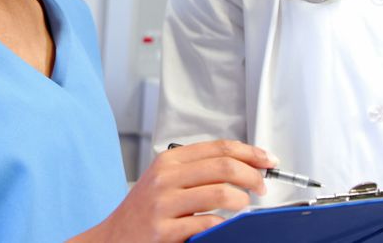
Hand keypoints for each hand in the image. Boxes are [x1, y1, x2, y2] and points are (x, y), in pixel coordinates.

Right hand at [76, 140, 276, 242]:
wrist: (114, 237)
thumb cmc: (144, 209)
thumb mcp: (165, 179)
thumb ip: (196, 168)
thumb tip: (241, 163)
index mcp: (169, 159)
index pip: (220, 147)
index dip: (251, 152)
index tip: (268, 160)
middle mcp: (166, 177)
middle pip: (224, 167)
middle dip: (253, 176)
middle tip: (261, 187)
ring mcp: (164, 203)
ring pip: (220, 194)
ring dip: (242, 201)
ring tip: (244, 206)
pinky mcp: (163, 229)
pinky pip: (206, 224)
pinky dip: (223, 224)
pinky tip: (223, 224)